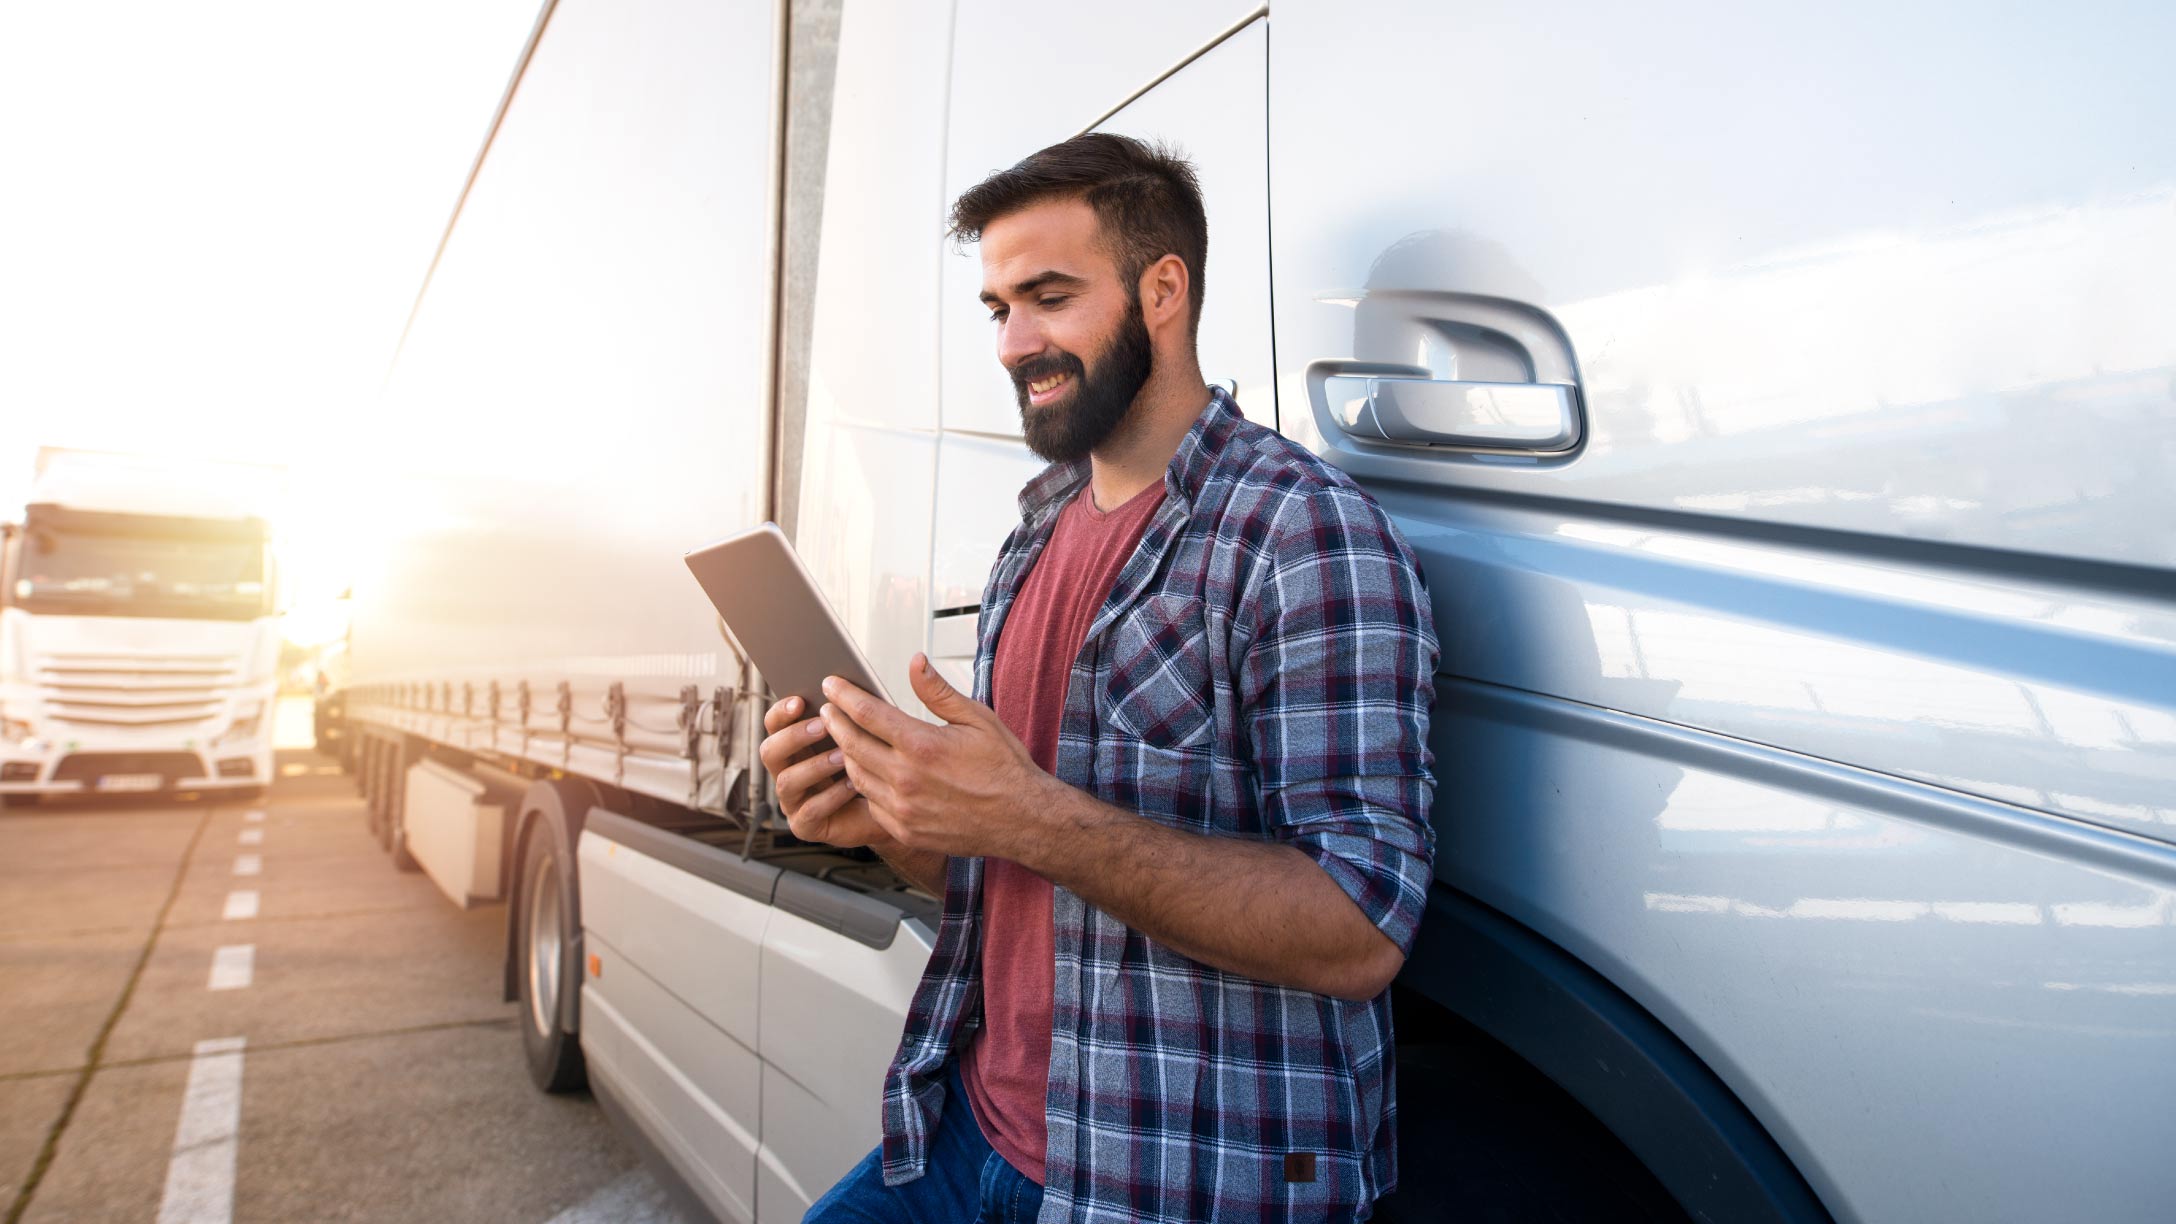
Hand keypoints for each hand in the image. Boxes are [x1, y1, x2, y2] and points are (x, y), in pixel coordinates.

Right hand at [757, 692, 888, 848]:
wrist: (892, 809)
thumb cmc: (874, 766)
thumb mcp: (861, 737)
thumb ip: (848, 716)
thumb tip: (846, 690)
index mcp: (794, 746)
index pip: (774, 724)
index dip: (781, 712)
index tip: (800, 700)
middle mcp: (786, 771)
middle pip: (769, 751)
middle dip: (794, 736)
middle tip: (824, 726)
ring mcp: (792, 801)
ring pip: (786, 781)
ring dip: (815, 765)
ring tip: (843, 756)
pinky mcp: (805, 826)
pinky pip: (810, 810)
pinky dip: (831, 796)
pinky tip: (852, 785)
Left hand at [819, 653, 1059, 859]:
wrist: (1023, 819)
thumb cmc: (1004, 769)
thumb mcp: (977, 719)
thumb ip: (938, 692)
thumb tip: (915, 663)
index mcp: (922, 746)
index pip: (867, 713)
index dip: (844, 696)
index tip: (832, 685)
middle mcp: (906, 779)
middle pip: (851, 744)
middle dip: (835, 723)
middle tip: (828, 710)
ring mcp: (903, 808)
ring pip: (856, 776)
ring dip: (845, 754)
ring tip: (844, 739)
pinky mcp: (904, 830)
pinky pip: (870, 804)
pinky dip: (864, 786)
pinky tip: (867, 773)